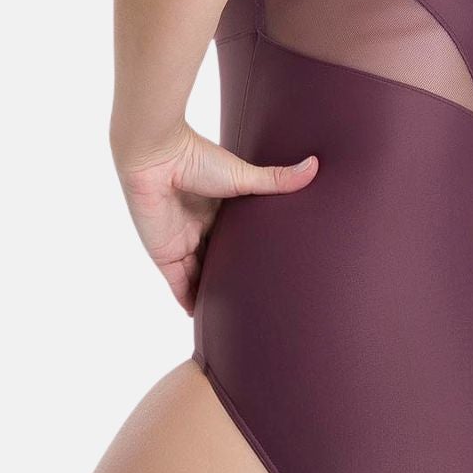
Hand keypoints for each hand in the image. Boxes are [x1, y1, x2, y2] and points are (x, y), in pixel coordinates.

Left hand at [115, 124, 317, 315]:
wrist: (157, 158)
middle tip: (254, 295)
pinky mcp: (165, 255)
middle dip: (230, 275)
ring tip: (232, 313)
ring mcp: (182, 242)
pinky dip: (188, 299)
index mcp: (217, 208)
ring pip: (199, 275)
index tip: (268, 267)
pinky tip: (200, 314)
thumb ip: (277, 179)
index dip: (247, 251)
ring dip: (211, 291)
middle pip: (217, 258)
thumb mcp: (243, 176)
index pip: (234, 237)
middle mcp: (199, 227)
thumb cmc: (196, 159)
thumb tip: (315, 166)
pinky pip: (178, 285)